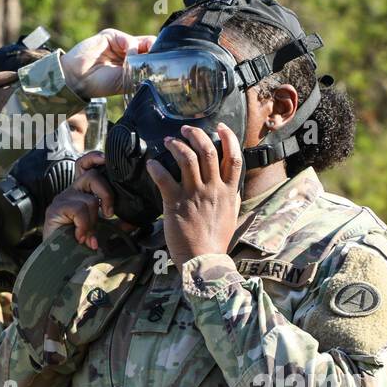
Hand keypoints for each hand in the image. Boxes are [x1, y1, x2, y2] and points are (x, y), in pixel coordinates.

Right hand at [43, 151, 130, 249]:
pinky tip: (80, 237)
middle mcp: (71, 191)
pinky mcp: (55, 209)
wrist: (57, 259)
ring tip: (88, 234)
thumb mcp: (101, 228)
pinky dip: (84, 226)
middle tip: (109, 214)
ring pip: (89, 198)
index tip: (106, 159)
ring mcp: (62, 199)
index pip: (85, 165)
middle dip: (106, 195)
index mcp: (81, 191)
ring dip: (93, 220)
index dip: (94, 158)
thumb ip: (115, 223)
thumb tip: (134, 221)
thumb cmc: (79, 241)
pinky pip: (79, 210)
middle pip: (92, 176)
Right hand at [61, 29, 154, 98]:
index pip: (152, 59)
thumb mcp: (127, 80)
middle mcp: (129, 54)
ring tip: (136, 64)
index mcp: (133, 66)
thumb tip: (158, 61)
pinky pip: (131, 40)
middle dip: (156, 54)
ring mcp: (121, 44)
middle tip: (158, 61)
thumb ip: (142, 69)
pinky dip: (132, 48)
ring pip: (145, 42)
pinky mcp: (113, 36)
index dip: (160, 60)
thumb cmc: (100, 84)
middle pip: (151, 48)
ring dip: (144, 52)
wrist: (78, 77)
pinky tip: (127, 57)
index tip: (167, 66)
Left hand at [147, 124, 242, 266]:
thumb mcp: (231, 214)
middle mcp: (213, 189)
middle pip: (208, 151)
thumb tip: (230, 182)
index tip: (221, 127)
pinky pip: (164, 178)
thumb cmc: (216, 240)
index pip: (233, 158)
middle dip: (196, 134)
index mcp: (228, 191)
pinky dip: (157, 167)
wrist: (203, 260)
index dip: (229, 138)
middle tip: (185, 130)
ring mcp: (194, 195)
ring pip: (187, 158)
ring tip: (169, 141)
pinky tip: (152, 163)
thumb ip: (231, 195)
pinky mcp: (175, 203)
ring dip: (177, 145)